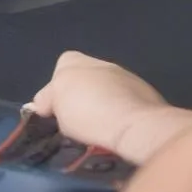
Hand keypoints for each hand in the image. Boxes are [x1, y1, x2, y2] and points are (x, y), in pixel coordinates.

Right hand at [31, 51, 191, 164]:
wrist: (136, 124)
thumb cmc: (88, 111)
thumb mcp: (54, 106)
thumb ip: (48, 100)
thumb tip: (43, 104)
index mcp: (73, 60)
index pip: (59, 70)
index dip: (56, 91)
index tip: (57, 112)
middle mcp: (102, 63)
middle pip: (86, 80)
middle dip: (83, 97)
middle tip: (79, 123)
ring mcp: (127, 78)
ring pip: (109, 91)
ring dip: (105, 105)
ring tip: (102, 131)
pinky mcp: (148, 96)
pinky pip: (128, 104)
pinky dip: (123, 114)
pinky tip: (121, 131)